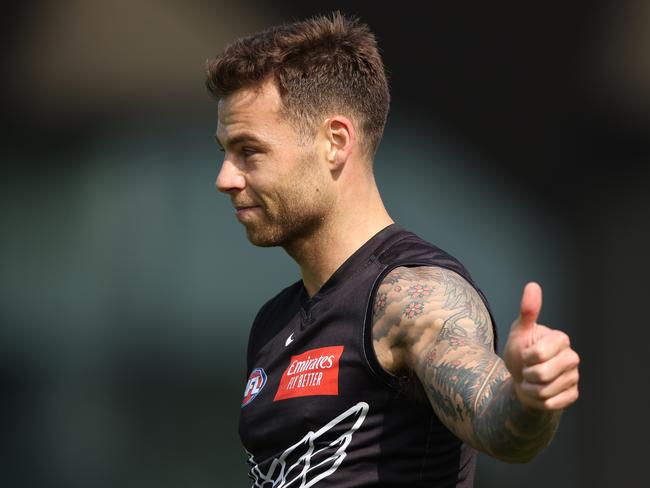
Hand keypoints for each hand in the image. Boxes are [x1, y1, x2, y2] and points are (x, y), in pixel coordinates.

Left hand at [504, 282, 579, 410]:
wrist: (521, 379)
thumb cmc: (520, 352)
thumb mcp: (519, 332)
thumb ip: (527, 311)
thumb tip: (533, 285)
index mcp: (560, 339)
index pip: (537, 354)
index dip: (524, 357)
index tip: (525, 354)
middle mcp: (572, 357)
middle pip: (541, 374)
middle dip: (526, 374)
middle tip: (527, 369)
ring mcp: (574, 376)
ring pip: (545, 391)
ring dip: (530, 389)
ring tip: (531, 381)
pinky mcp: (573, 394)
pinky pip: (551, 403)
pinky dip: (538, 400)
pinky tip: (539, 392)